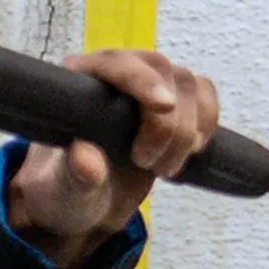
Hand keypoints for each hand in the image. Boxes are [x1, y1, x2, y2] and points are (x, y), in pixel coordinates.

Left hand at [5, 49, 219, 268]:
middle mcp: (115, 74)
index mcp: (79, 83)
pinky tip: (190, 150)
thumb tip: (87, 159)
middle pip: (162, 71)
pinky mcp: (176, 103)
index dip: (143, 79)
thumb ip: (72, 176)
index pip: (117, 64)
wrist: (90, 204)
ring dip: (187, 130)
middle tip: (149, 166)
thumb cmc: (69, 192)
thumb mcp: (62, 192)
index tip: (163, 107)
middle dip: (168, 123)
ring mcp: (149, 86)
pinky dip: (207, 123)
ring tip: (164, 168)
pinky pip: (205, 96)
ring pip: (189, 85)